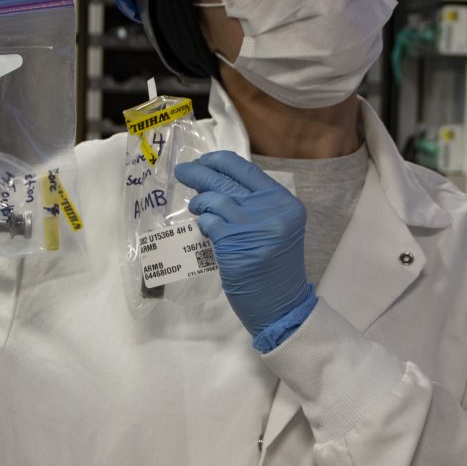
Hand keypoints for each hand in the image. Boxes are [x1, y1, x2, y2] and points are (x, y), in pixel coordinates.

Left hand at [175, 151, 310, 336]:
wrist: (282, 305)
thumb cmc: (276, 268)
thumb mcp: (275, 227)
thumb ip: (255, 204)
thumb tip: (217, 182)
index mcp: (283, 201)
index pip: (247, 170)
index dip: (221, 161)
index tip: (204, 160)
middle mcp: (270, 208)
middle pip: (226, 181)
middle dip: (200, 173)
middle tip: (183, 171)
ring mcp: (251, 224)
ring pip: (214, 199)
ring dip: (200, 202)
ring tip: (195, 207)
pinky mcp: (233, 241)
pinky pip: (209, 222)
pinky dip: (203, 223)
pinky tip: (204, 228)